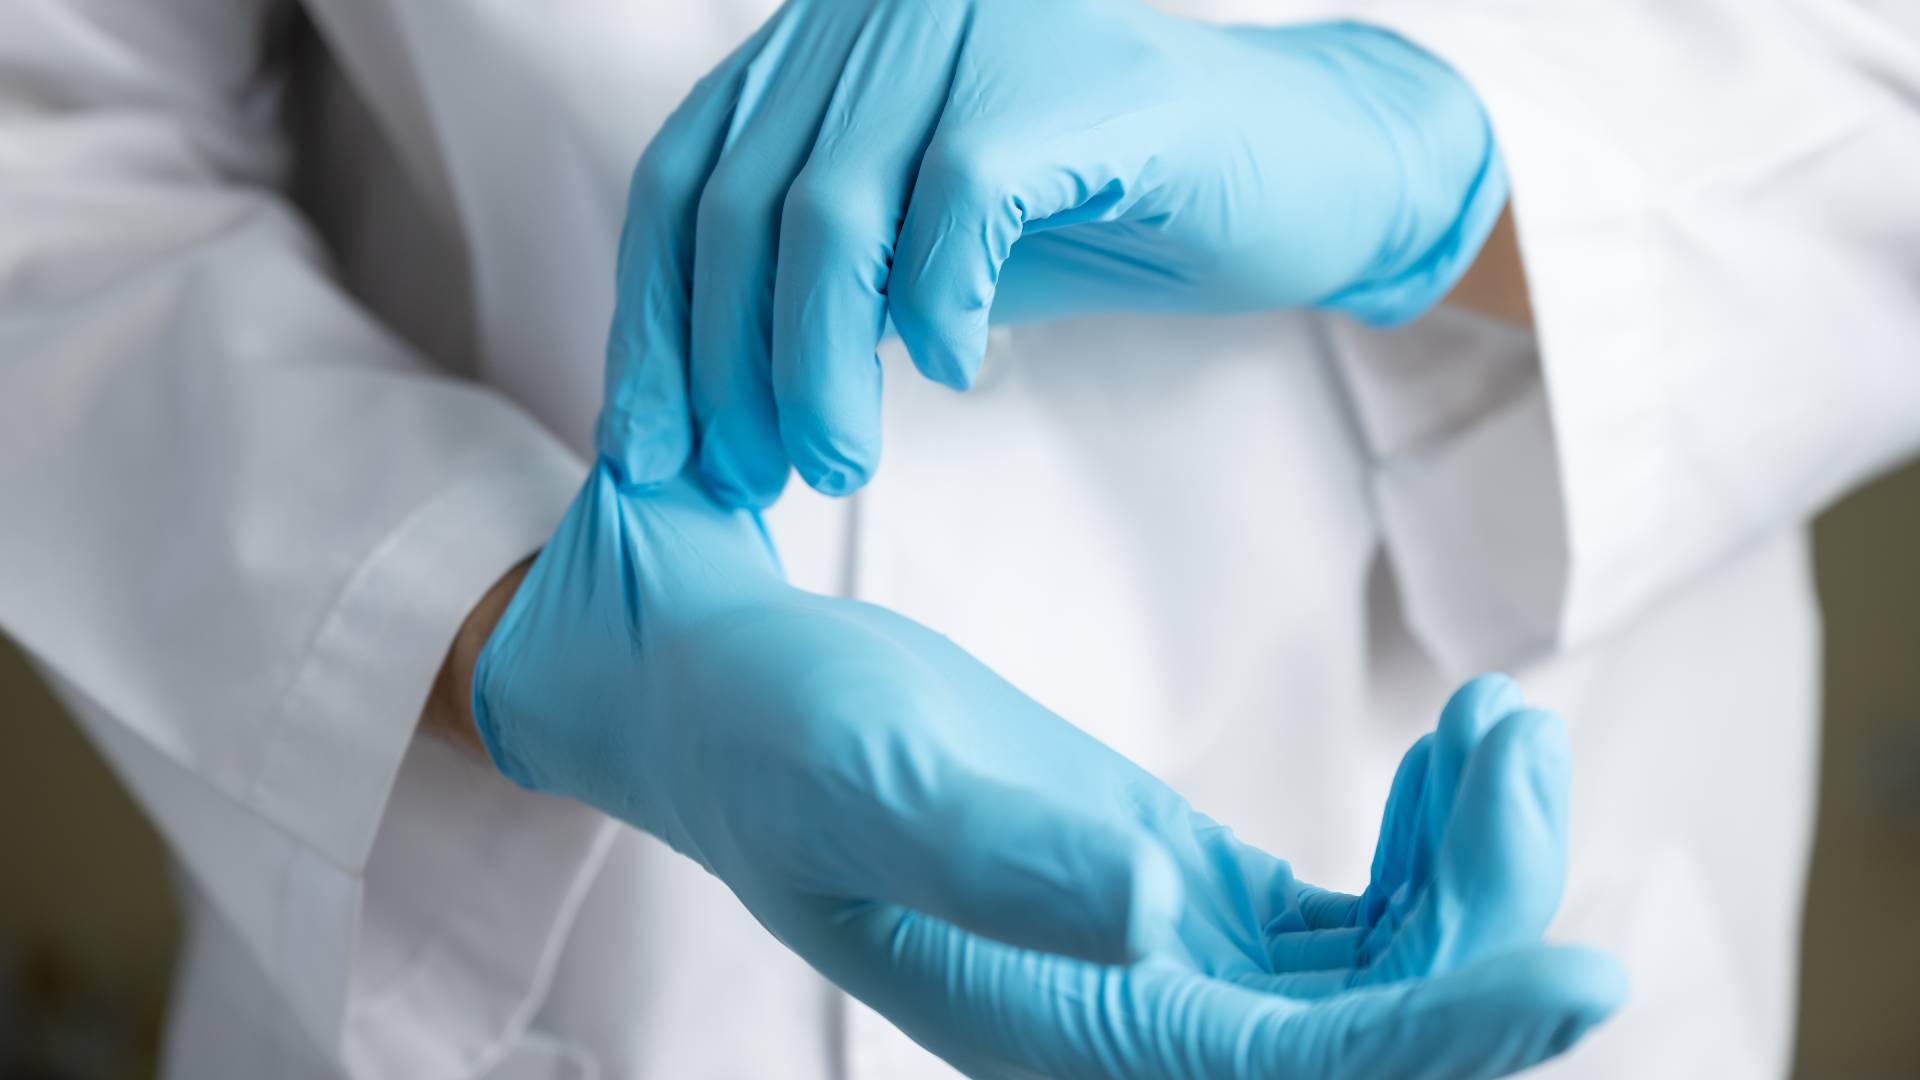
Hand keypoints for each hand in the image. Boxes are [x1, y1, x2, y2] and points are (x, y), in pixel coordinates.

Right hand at [472, 464, 1620, 1075]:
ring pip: (1389, 968)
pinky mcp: (1178, 886)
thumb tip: (1157, 918)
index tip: (1585, 968)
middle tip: (1515, 733)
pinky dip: (1429, 835)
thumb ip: (1000, 858)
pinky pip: (1356, 911)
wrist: (725, 692)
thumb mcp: (867, 775)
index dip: (1450, 1035)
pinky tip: (1449, 741)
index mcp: (1070, 1030)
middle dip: (1490, 905)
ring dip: (1475, 860)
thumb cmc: (766, 734)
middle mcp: (1138, 1020)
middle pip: (1382, 1029)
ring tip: (1498, 718)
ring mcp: (1169, 957)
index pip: (1302, 1074)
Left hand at [598, 1, 1506, 506]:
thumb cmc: (1098, 214)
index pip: (684, 179)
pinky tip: (953, 372)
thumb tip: (695, 401)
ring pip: (830, 214)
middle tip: (746, 478)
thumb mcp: (920, 249)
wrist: (1294, 172)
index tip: (651, 449)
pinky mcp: (1065, 79)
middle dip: (723, 367)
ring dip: (814, 363)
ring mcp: (970, 30)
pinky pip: (957, 203)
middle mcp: (877, 13)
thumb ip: (812, 284)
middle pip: (738, 203)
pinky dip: (939, 306)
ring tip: (834, 460)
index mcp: (825, 45)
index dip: (652, 322)